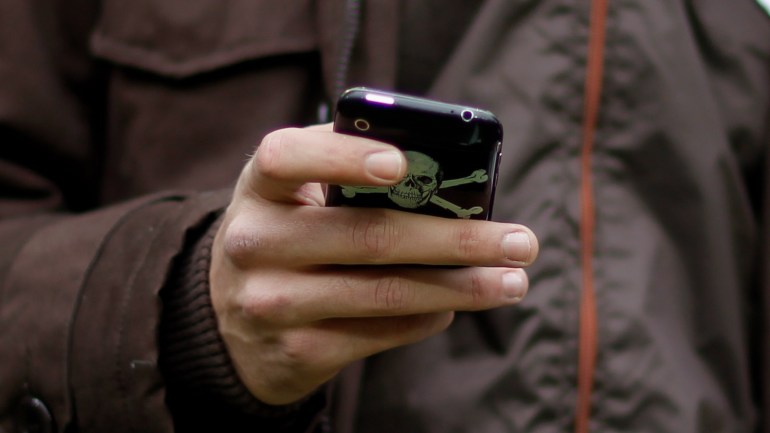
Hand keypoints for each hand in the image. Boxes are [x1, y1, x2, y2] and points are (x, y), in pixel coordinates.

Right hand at [209, 124, 538, 404]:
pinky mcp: (296, 352)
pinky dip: (428, 317)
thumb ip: (348, 168)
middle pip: (368, 236)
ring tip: (512, 281)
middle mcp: (255, 244)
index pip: (287, 158)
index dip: (343, 158)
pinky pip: (379, 334)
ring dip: (462, 287)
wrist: (231, 318)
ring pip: (386, 293)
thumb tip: (442, 166)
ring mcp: (272, 303)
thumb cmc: (287, 235)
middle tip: (520, 241)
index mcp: (261, 188)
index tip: (404, 164)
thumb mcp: (296, 195)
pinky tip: (454, 305)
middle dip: (457, 239)